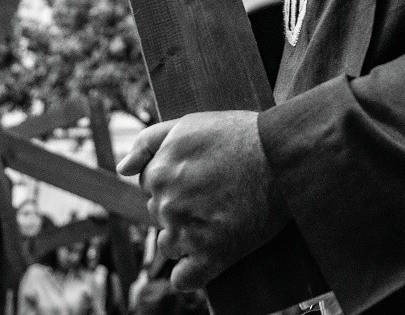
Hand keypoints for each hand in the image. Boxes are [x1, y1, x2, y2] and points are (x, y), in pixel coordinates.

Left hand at [116, 110, 288, 290]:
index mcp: (157, 173)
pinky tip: (207, 260)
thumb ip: (148, 142)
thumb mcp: (188, 124)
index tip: (201, 179)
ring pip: (171, 246)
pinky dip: (192, 274)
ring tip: (219, 221)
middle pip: (161, 217)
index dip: (176, 183)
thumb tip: (121, 169)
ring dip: (187, 240)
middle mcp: (166, 204)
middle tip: (216, 197)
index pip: (150, 188)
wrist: (283, 154)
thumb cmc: (239, 135)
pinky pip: (185, 279)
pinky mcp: (213, 255)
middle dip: (182, 209)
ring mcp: (188, 232)